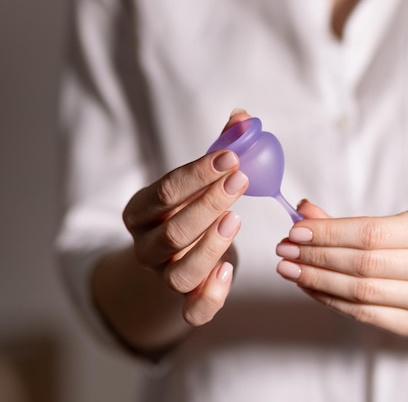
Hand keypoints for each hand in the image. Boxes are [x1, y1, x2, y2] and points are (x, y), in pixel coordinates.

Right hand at [122, 111, 250, 325]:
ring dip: (211, 247)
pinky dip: (210, 297)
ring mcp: (164, 277)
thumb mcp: (199, 179)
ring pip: (181, 274)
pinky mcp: (185, 301)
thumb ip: (219, 148)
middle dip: (208, 205)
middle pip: (173, 232)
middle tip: (240, 181)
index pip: (164, 192)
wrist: (174, 253)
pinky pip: (193, 311)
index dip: (197, 174)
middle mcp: (147, 247)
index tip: (231, 157)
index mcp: (141, 211)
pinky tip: (229, 271)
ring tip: (236, 219)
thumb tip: (244, 117)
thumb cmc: (188, 208)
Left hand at [275, 201, 407, 337]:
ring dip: (317, 280)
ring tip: (289, 269)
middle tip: (285, 251)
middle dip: (317, 256)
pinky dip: (330, 300)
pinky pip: (364, 314)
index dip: (329, 233)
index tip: (295, 232)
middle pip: (364, 263)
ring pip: (362, 291)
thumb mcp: (379, 224)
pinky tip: (309, 287)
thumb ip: (340, 222)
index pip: (370, 232)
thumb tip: (301, 210)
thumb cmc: (400, 246)